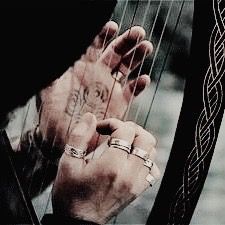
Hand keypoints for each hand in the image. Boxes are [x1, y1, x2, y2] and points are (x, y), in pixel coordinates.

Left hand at [38, 21, 152, 155]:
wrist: (64, 138)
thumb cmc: (52, 113)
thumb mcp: (48, 89)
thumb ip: (53, 72)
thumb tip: (55, 53)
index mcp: (83, 69)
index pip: (95, 46)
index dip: (103, 34)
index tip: (112, 27)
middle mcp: (99, 76)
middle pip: (116, 53)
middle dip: (127, 42)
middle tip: (139, 32)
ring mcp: (110, 89)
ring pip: (127, 68)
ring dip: (137, 57)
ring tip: (146, 47)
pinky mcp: (119, 104)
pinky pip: (132, 92)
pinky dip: (139, 85)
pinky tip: (144, 79)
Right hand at [52, 113, 159, 223]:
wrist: (78, 223)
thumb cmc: (70, 193)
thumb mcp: (68, 163)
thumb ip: (79, 136)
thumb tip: (90, 117)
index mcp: (111, 164)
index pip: (125, 131)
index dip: (113, 123)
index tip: (100, 128)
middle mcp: (129, 173)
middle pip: (145, 139)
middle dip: (130, 129)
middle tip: (115, 132)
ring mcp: (136, 183)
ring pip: (152, 152)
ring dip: (139, 142)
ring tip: (123, 143)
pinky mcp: (138, 190)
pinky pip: (153, 170)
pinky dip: (146, 159)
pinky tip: (131, 159)